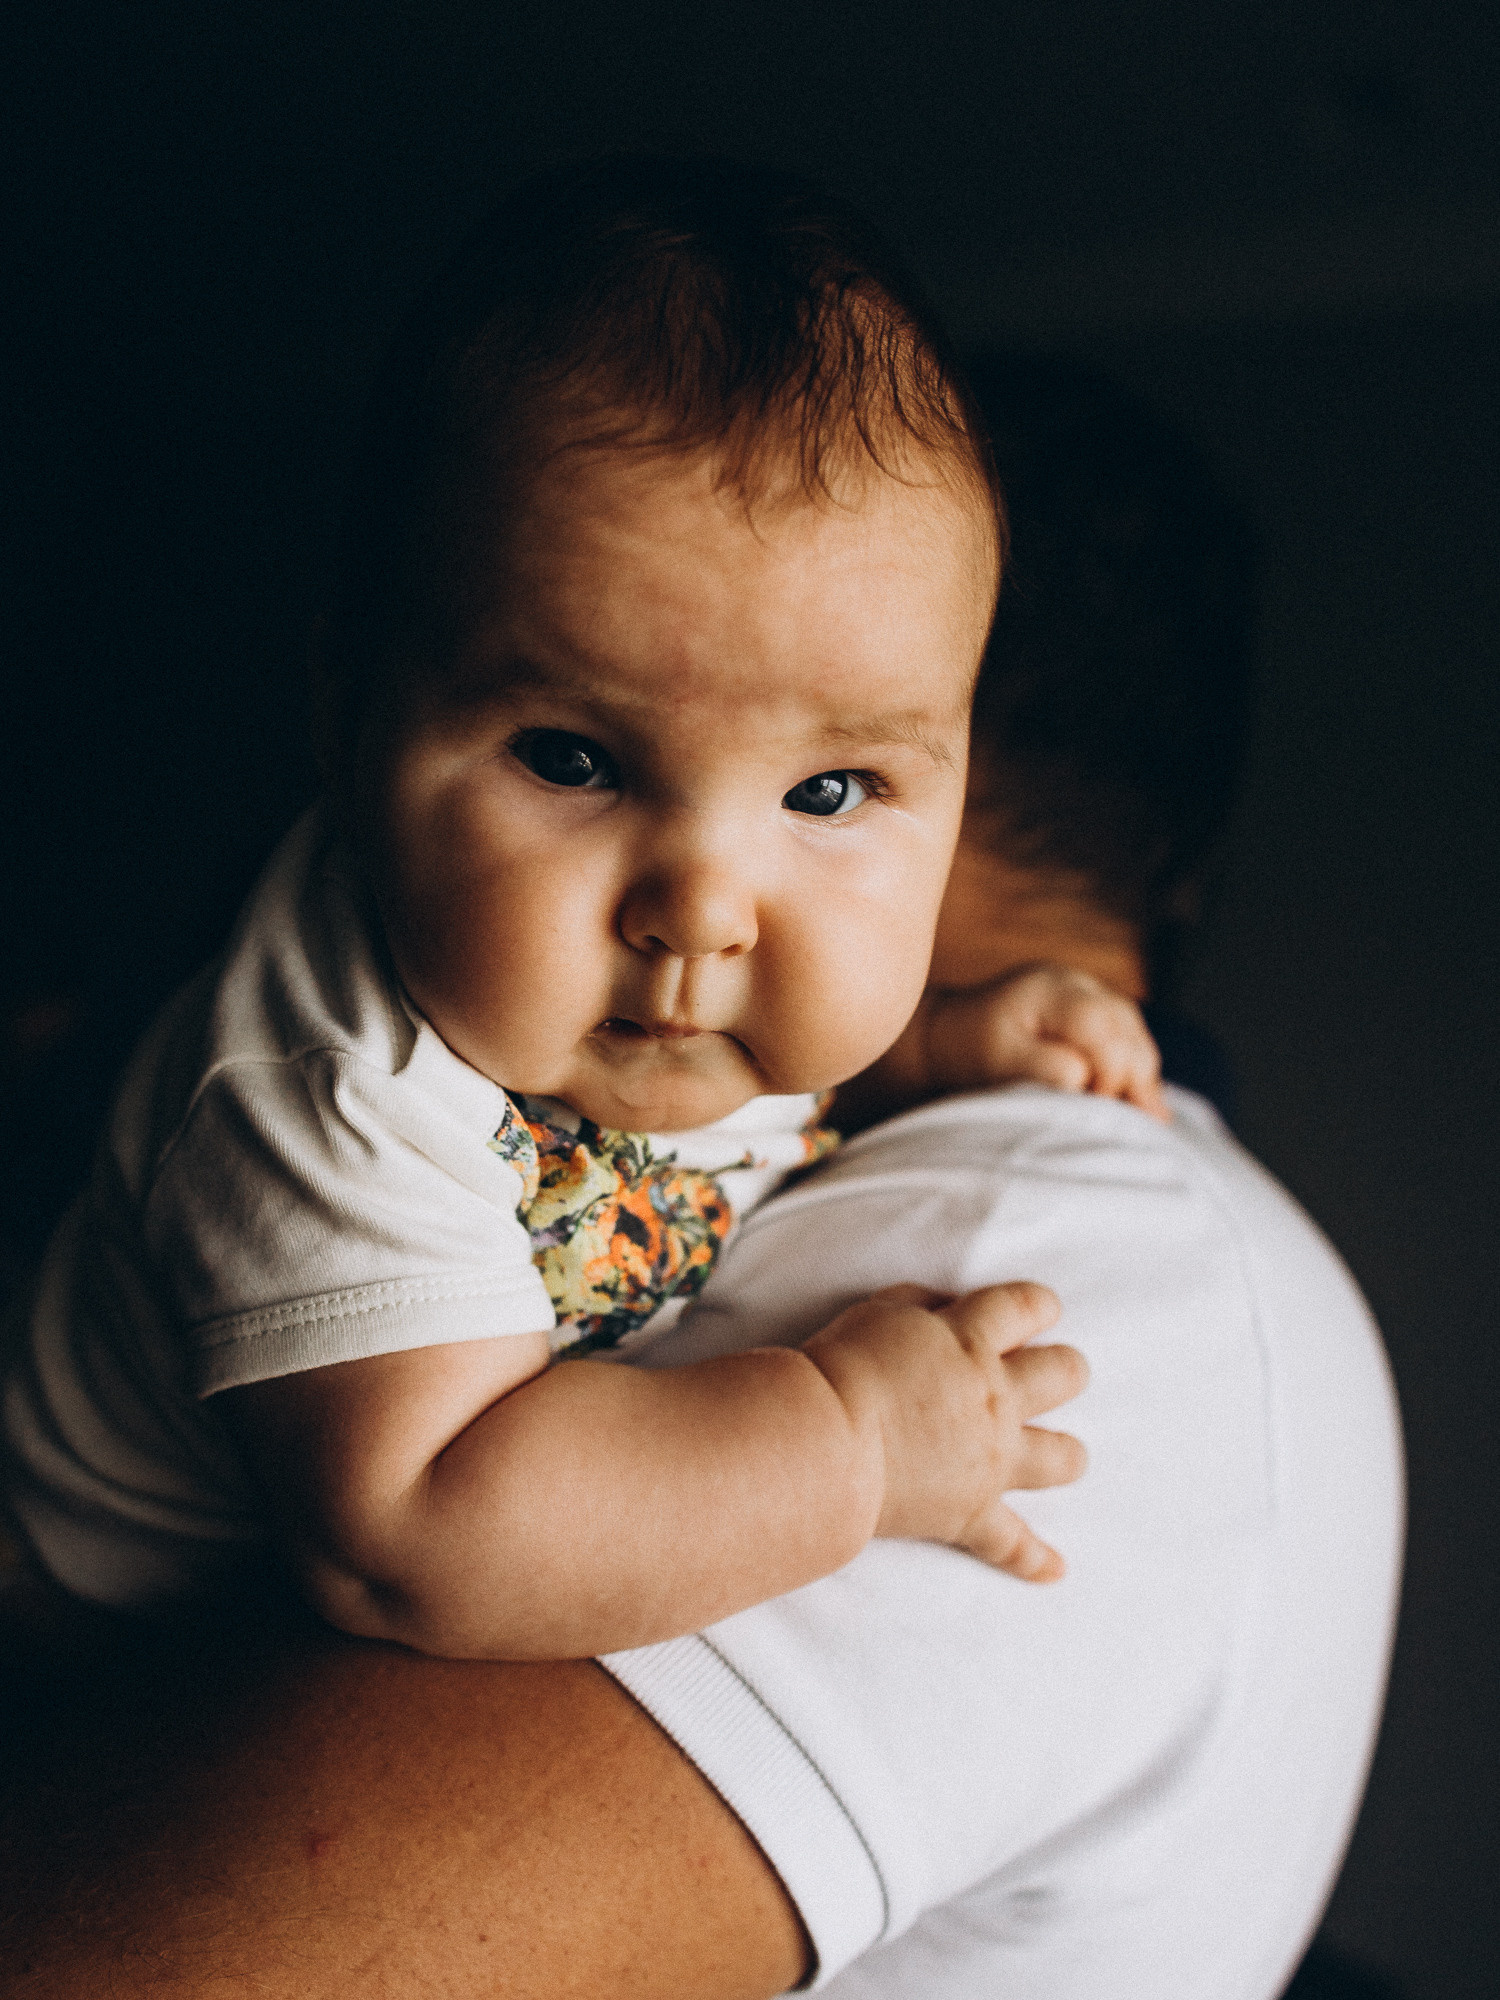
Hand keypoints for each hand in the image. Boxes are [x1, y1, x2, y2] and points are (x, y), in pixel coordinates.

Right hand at [804, 1281, 1087, 1581]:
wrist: (826, 1442)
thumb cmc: (841, 1369)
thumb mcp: (878, 1311)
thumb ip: (921, 1304)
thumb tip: (948, 1308)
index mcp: (972, 1342)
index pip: (1024, 1309)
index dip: (1039, 1305)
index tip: (1043, 1308)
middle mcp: (996, 1397)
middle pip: (1062, 1374)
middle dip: (1067, 1369)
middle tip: (1060, 1371)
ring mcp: (991, 1460)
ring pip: (1060, 1456)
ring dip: (1068, 1452)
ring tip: (1069, 1452)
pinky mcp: (972, 1513)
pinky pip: (1011, 1543)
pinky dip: (1033, 1559)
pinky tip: (1057, 1571)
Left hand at [928, 962, 1168, 1120]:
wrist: (954, 1034)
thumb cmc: (972, 1050)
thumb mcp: (998, 1061)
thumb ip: (1043, 1068)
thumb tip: (1085, 1080)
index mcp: (1050, 988)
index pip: (1099, 1025)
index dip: (1108, 1069)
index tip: (1095, 1106)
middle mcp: (1078, 984)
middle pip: (1126, 1029)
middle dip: (1132, 1077)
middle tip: (1128, 1123)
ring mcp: (1091, 995)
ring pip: (1135, 1035)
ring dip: (1141, 1078)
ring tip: (1146, 1120)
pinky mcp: (1097, 1015)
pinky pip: (1130, 1042)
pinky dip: (1135, 1074)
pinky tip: (1140, 1106)